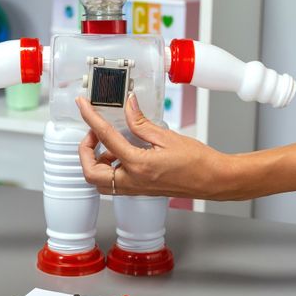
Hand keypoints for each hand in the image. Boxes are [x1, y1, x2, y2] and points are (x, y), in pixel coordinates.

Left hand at [75, 95, 241, 199]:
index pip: (106, 138)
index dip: (91, 119)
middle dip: (85, 152)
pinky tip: (121, 153)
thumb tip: (128, 105)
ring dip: (96, 162)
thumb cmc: (197, 162)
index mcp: (139, 165)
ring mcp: (135, 188)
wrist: (212, 180)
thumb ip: (141, 122)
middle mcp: (133, 181)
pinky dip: (109, 168)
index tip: (82, 106)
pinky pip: (114, 183)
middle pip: (91, 173)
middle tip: (93, 134)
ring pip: (100, 182)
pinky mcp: (140, 190)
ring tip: (107, 143)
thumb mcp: (166, 136)